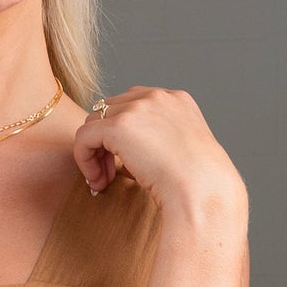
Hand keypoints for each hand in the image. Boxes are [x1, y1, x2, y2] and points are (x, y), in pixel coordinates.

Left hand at [75, 83, 245, 218]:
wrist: (203, 190)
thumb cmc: (199, 183)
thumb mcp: (182, 152)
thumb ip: (158, 142)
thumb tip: (129, 157)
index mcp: (175, 99)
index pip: (132, 105)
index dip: (122, 136)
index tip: (125, 165)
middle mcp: (156, 96)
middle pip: (110, 111)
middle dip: (106, 144)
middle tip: (110, 175)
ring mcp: (137, 107)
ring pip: (94, 123)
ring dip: (95, 153)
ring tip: (104, 180)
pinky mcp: (119, 126)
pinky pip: (84, 137)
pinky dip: (84, 159)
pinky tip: (97, 180)